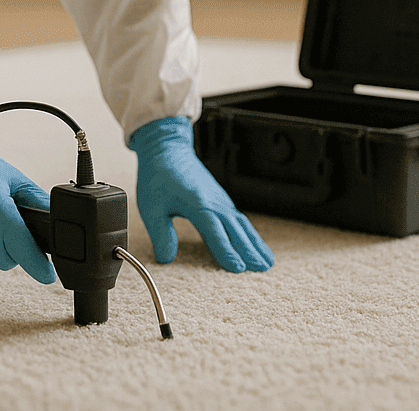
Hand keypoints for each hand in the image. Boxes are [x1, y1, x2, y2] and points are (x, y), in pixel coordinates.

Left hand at [129, 117, 273, 271]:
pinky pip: (239, 219)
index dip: (226, 250)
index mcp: (197, 204)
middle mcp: (213, 202)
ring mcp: (220, 200)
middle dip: (250, 250)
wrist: (168, 149)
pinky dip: (250, 233)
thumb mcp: (151, 207)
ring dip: (255, 243)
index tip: (238, 268)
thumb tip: (166, 259)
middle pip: (235, 229)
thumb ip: (160, 234)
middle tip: (263, 269)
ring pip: (242, 224)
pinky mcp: (221, 199)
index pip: (214, 231)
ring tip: (267, 262)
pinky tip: (255, 244)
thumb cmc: (158, 177)